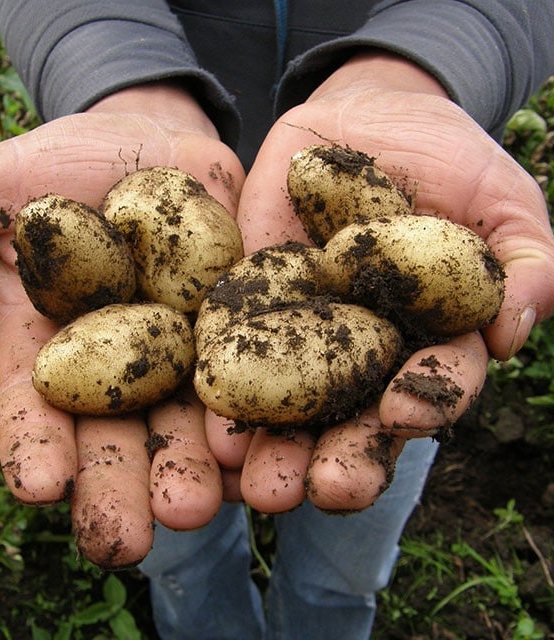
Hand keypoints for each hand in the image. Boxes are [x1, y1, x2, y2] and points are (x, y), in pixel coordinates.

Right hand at [0, 82, 244, 566]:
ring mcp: (183, 347)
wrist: (156, 140)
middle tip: (130, 541)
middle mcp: (119, 361)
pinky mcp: (237, 324)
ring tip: (197, 510)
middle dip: (121, 486)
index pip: (34, 404)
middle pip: (115, 433)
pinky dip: (252, 411)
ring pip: (185, 419)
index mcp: (54, 342)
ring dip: (191, 468)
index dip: (35, 445)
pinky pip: (248, 371)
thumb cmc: (69, 161)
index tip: (39, 488)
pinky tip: (256, 452)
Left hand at [207, 52, 553, 512]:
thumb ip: (526, 261)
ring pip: (290, 404)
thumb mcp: (501, 200)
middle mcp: (363, 352)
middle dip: (340, 458)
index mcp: (428, 341)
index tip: (401, 414)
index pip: (432, 387)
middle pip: (355, 418)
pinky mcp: (252, 302)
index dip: (424, 403)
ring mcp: (304, 331)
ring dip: (274, 446)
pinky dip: (223, 381)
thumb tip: (515, 330)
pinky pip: (234, 346)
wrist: (369, 116)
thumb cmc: (449, 160)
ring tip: (256, 484)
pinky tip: (207, 420)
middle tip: (321, 491)